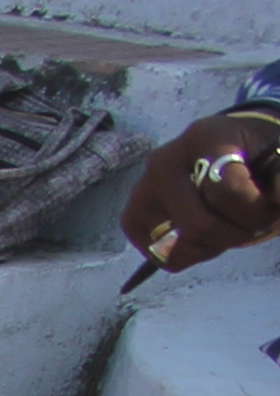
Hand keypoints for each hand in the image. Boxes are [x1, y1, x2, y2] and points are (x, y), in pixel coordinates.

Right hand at [121, 109, 279, 275]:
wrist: (223, 150)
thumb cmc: (249, 155)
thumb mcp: (273, 157)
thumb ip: (278, 179)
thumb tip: (276, 198)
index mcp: (203, 137)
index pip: (226, 191)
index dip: (256, 210)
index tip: (272, 206)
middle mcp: (162, 162)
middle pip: (199, 225)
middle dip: (236, 233)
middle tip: (254, 223)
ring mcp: (141, 192)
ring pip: (182, 246)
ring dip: (216, 245)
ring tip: (228, 226)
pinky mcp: (132, 219)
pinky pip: (165, 257)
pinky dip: (193, 254)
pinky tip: (205, 235)